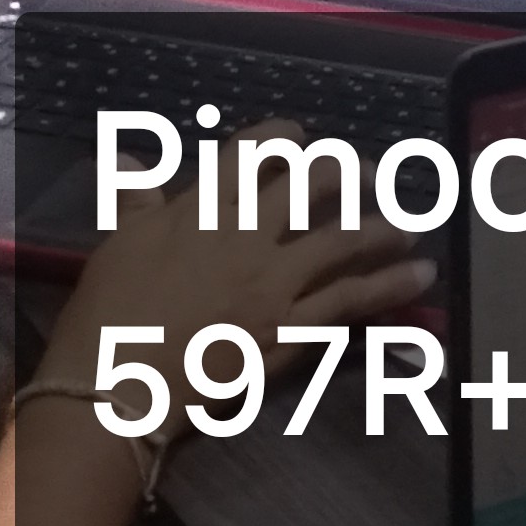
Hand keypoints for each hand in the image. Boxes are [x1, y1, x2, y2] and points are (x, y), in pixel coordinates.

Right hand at [58, 130, 436, 352]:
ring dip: (383, 228)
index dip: (280, 138)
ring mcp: (273, 283)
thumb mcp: (117, 246)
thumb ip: (137, 201)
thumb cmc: (108, 317)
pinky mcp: (289, 330)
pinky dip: (388, 287)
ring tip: (411, 225)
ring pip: (343, 240)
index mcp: (200, 210)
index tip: (299, 138)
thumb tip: (133, 162)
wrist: (118, 387)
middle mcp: (245, 236)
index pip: (250, 154)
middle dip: (347, 172)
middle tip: (370, 174)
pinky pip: (349, 301)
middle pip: (311, 186)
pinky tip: (417, 277)